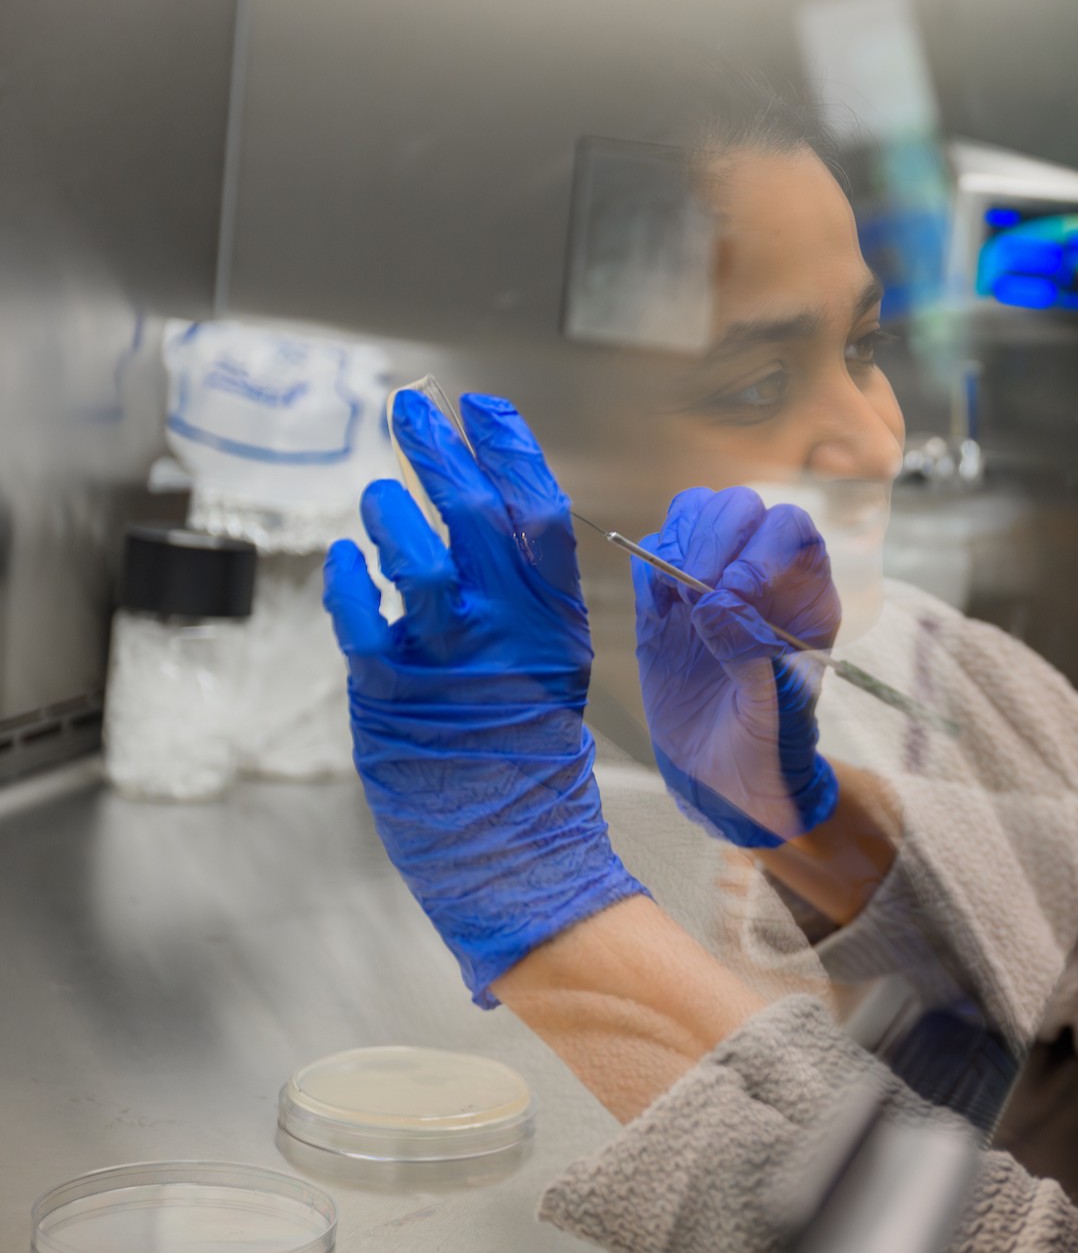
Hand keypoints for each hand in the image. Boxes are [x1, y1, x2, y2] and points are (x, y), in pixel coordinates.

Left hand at [322, 389, 644, 1006]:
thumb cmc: (531, 756)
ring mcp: (452, 661)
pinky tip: (345, 562)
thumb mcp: (553, 661)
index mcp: (556, 618)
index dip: (508, 448)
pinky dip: (348, 582)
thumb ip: (524, 594)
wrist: (517, 847)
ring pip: (416, 557)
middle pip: (473, 514)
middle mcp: (509, 631)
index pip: (537, 509)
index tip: (481, 405)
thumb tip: (482, 514)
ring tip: (380, 496)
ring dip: (390, 514)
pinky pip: (363, 619)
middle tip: (411, 409)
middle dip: (439, 450)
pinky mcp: (395, 695)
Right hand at [635, 486, 841, 847]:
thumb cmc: (767, 742)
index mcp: (805, 595)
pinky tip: (659, 612)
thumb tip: (714, 604)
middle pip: (740, 508)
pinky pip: (651, 553)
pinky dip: (648, 569)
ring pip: (694, 516)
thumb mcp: (771, 709)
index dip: (762, 548)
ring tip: (676, 602)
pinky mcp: (665, 602)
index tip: (736, 594)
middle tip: (696, 594)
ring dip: (679, 544)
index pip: (792, 530)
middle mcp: (760, 576)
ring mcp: (710, 582)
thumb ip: (749, 655)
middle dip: (715, 538)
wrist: (727, 778)